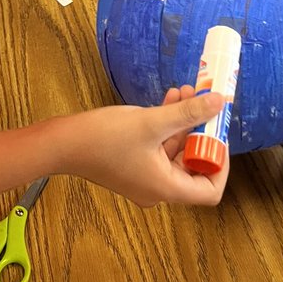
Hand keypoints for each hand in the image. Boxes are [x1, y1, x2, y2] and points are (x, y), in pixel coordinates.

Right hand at [62, 86, 230, 206]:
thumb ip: (188, 112)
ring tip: (188, 91)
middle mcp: (158, 189)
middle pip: (194, 168)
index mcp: (166, 188)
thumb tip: (220, 102)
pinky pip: (160, 149)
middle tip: (205, 104)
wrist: (62, 144)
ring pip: (176, 153)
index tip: (218, 134)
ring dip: (184, 123)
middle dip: (201, 132)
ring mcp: (144, 178)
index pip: (209, 190)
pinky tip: (170, 98)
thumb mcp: (152, 121)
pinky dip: (168, 127)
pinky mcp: (133, 166)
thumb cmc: (104, 137)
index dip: (220, 163)